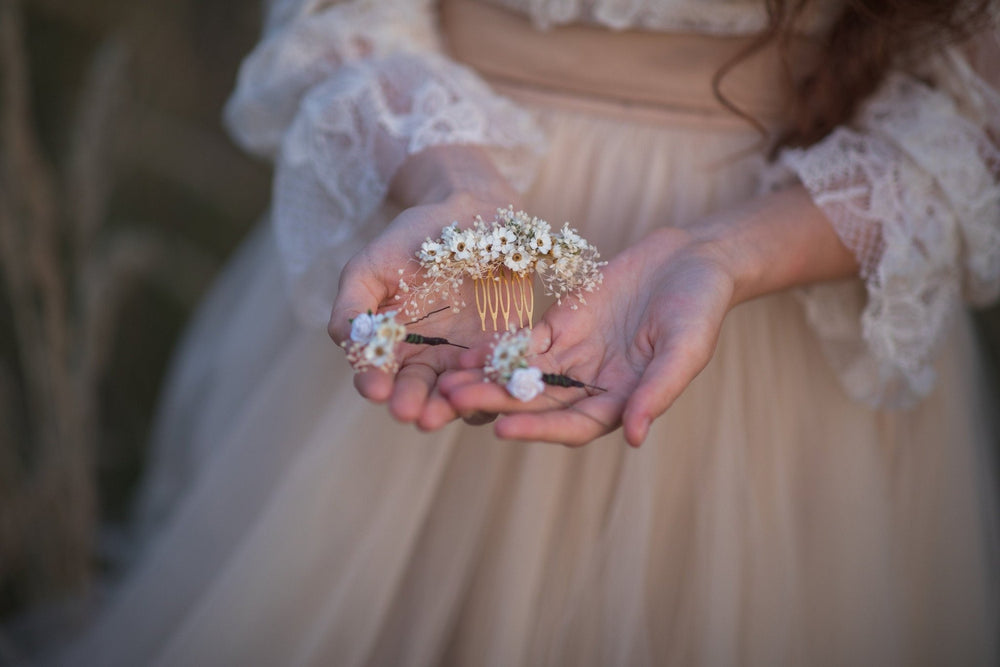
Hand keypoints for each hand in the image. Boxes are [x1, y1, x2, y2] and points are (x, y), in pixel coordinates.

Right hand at [328, 146, 519, 429]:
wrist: (470, 213)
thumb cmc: (413, 239)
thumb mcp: (371, 265)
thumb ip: (353, 304)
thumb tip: (345, 342)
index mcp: (392, 345)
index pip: (378, 374)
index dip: (374, 382)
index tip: (376, 388)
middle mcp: (428, 359)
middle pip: (417, 392)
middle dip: (413, 403)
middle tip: (409, 412)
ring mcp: (467, 357)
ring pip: (457, 393)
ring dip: (451, 406)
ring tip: (442, 412)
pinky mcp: (505, 348)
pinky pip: (499, 372)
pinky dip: (493, 382)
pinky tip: (488, 386)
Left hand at [439, 226, 734, 445]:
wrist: (691, 259)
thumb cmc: (699, 307)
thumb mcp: (686, 348)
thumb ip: (659, 391)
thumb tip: (636, 437)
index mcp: (623, 403)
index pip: (574, 425)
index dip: (538, 429)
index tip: (502, 428)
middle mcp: (592, 388)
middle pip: (538, 404)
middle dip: (496, 403)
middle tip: (453, 402)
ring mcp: (574, 358)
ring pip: (523, 376)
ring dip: (486, 381)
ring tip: (446, 383)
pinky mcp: (560, 328)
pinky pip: (523, 343)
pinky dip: (496, 350)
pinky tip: (465, 354)